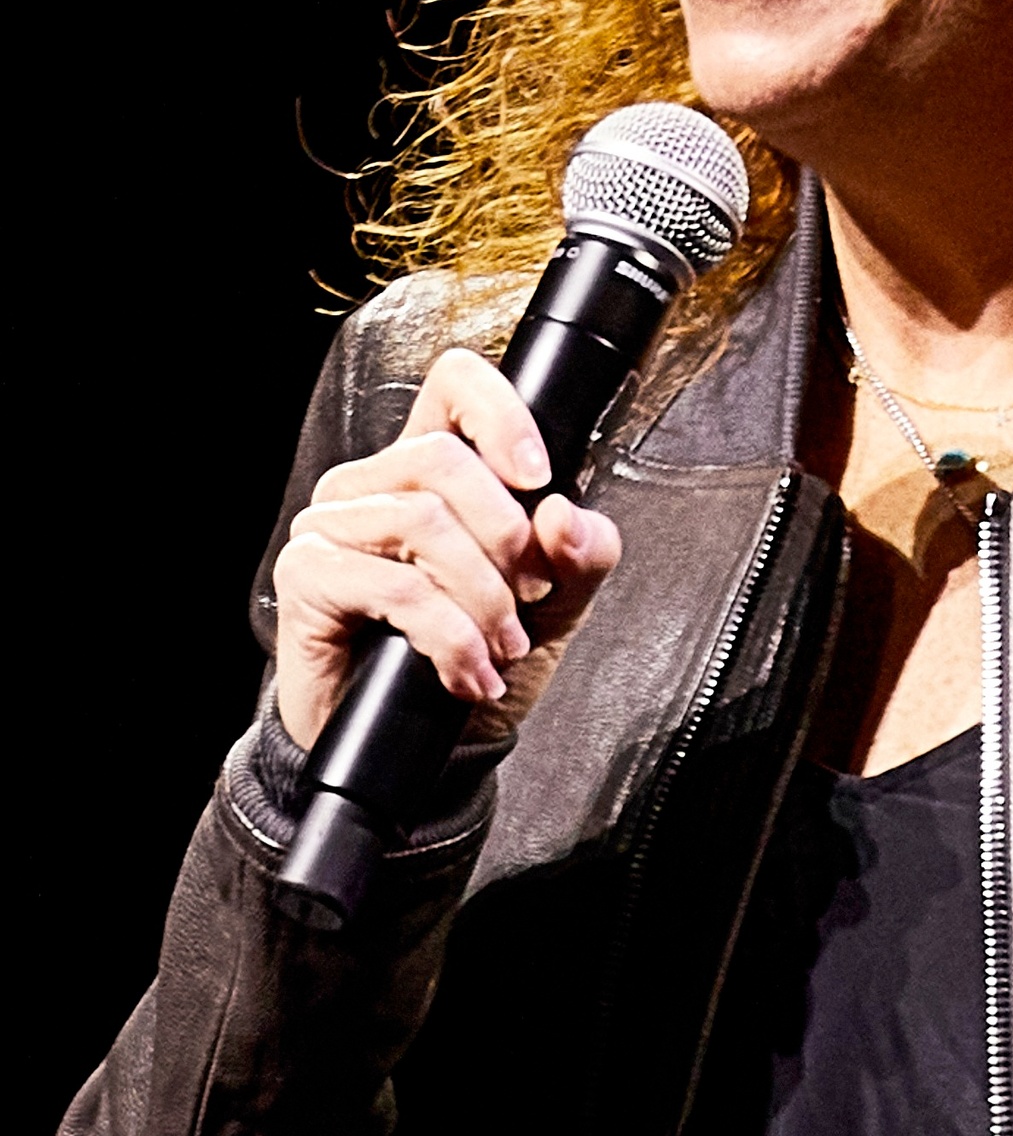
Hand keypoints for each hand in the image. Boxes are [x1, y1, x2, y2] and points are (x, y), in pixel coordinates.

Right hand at [273, 349, 622, 750]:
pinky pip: (395, 587)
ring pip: (422, 521)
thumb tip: (568, 517)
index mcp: (431, 470)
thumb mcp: (554, 606)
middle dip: (506, 536)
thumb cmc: (474, 659)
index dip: (499, 413)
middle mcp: (373, 485)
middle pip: (442, 459)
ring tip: (501, 647)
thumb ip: (580, 556)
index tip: (538, 475)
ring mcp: (332, 525)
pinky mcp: (308, 576)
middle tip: (529, 596)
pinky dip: (449, 636)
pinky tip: (466, 671)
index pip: (453, 384)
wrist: (422, 750)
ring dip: (483, 598)